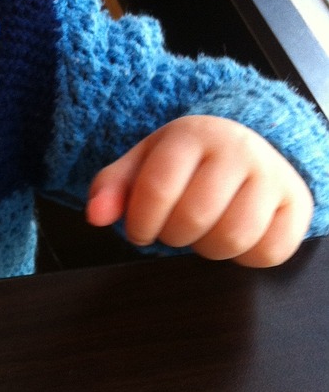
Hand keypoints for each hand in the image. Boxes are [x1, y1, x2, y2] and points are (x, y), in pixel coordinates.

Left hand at [85, 115, 313, 266]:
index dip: (141, 224)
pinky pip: (270, 252)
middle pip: (195, 218)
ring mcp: (273, 175)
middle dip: (174, 236)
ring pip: (234, 237)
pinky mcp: (297, 204)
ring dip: (208, 248)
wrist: (248, 146)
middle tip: (174, 229)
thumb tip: (95, 216)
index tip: (140, 231)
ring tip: (203, 232)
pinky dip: (245, 257)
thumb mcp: (144, 163)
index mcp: (193, 134)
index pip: (157, 189)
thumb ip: (112, 186)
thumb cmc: (187, 162)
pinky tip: (233, 238)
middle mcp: (238, 149)